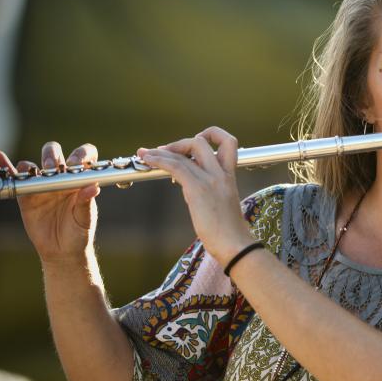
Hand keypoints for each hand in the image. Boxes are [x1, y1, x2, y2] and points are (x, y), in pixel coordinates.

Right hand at [0, 142, 100, 263]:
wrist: (62, 251)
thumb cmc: (79, 233)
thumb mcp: (85, 219)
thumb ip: (86, 203)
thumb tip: (93, 188)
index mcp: (78, 181)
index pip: (82, 157)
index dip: (80, 155)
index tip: (76, 164)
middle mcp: (60, 179)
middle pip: (54, 155)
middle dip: (52, 156)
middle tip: (54, 167)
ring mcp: (42, 186)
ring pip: (34, 165)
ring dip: (31, 165)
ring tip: (32, 171)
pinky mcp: (26, 196)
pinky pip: (17, 179)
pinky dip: (7, 167)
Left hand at [137, 127, 253, 264]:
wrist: (234, 244)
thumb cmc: (229, 232)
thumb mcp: (222, 204)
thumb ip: (208, 190)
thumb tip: (188, 187)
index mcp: (229, 176)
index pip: (228, 142)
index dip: (211, 135)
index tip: (195, 142)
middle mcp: (221, 173)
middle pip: (201, 141)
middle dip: (180, 143)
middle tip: (165, 153)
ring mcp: (210, 180)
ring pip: (183, 152)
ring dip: (161, 151)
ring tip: (146, 154)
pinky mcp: (197, 189)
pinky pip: (175, 166)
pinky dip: (158, 160)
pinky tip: (148, 161)